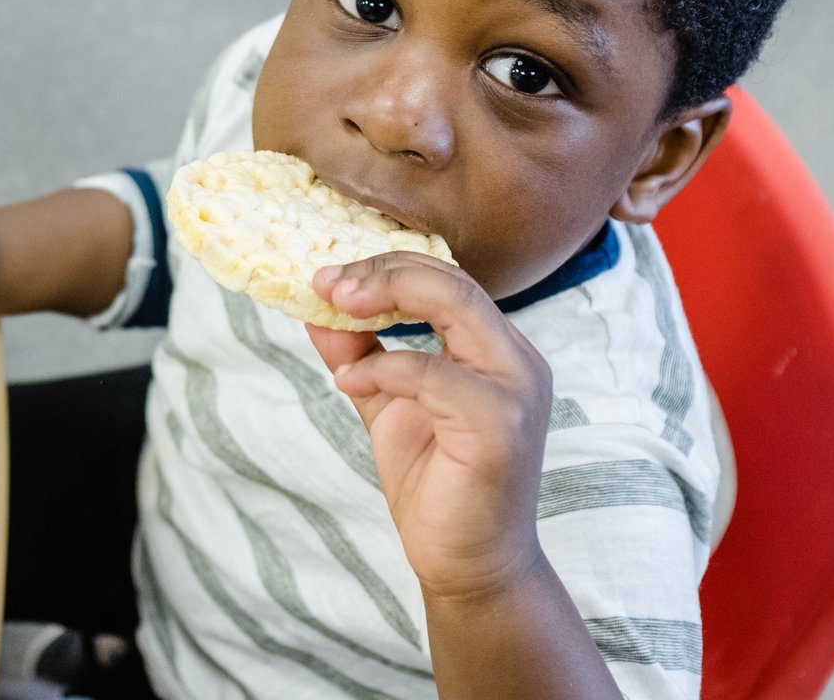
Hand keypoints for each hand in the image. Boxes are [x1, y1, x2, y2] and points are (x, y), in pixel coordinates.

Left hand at [307, 252, 552, 599]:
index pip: (446, 277)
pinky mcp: (500, 426)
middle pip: (452, 279)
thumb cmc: (435, 483)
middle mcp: (517, 359)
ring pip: (455, 304)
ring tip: (333, 306)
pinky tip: (348, 383)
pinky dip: (382, 368)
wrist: (468, 567)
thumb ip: (359, 353)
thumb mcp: (385, 403)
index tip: (327, 276)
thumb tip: (316, 310)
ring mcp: (516, 390)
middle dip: (381, 271)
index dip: (385, 266)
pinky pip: (433, 373)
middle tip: (326, 282)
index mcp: (497, 348)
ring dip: (384, 296)